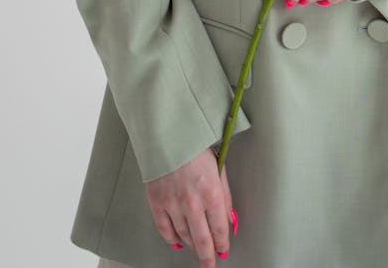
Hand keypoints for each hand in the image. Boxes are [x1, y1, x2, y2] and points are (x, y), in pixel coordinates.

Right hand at [146, 146, 233, 266]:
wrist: (168, 133)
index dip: (223, 243)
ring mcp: (173, 204)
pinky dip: (172, 239)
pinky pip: (165, 229)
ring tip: (198, 249)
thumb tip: (230, 220)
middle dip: (208, 255)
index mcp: (211, 192)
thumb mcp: (220, 167)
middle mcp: (192, 202)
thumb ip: (225, 196)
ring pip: (184, 236)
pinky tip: (178, 242)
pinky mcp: (157, 202)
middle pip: (202, 240)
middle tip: (210, 263)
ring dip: (192, 245)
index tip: (224, 251)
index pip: (220, 228)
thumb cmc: (196, 146)